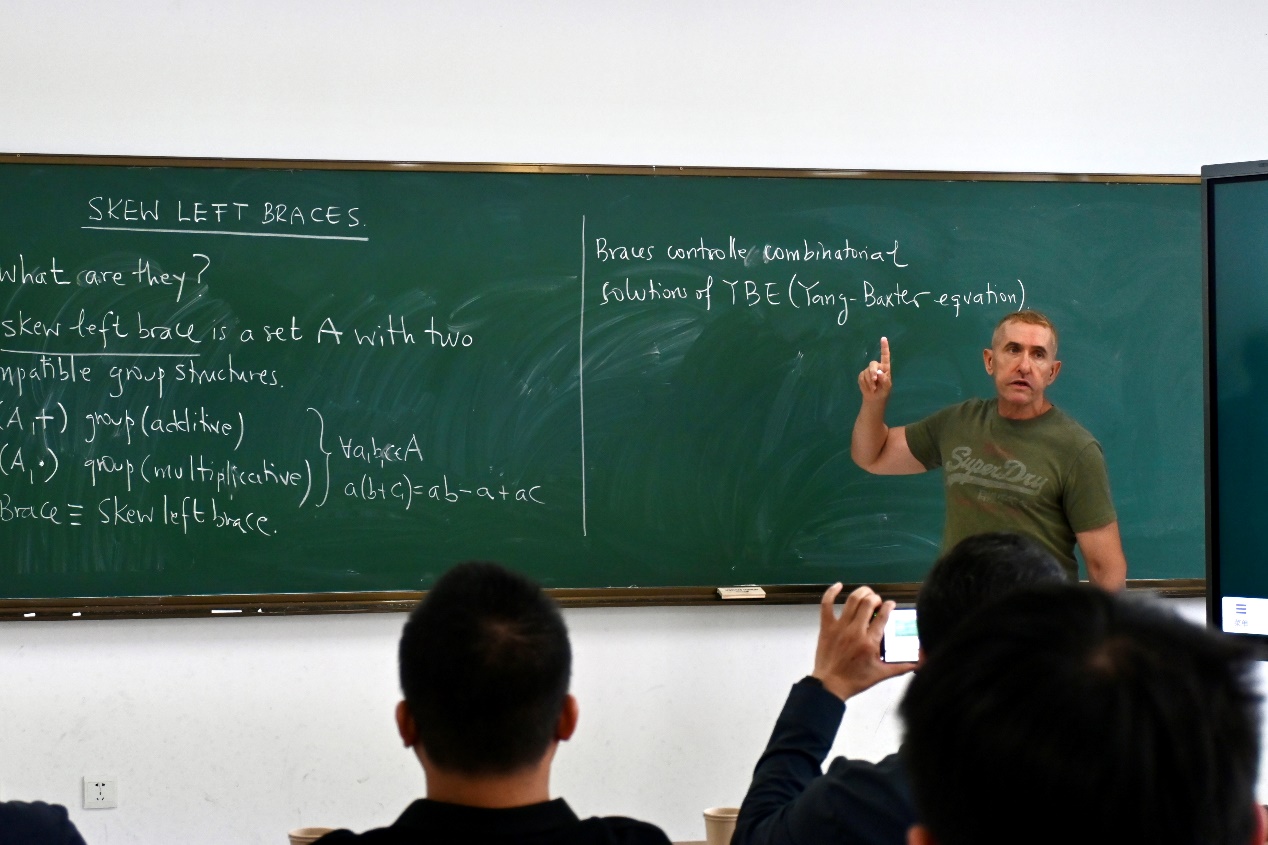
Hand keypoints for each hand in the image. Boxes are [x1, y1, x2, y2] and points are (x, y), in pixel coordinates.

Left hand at [812, 583, 914, 700]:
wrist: (830, 685)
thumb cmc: (856, 680)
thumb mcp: (882, 674)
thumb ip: (902, 666)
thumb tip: (921, 662)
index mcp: (870, 642)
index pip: (883, 616)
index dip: (889, 606)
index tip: (891, 604)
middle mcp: (856, 631)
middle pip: (868, 603)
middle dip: (876, 598)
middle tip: (878, 602)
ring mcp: (839, 627)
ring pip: (852, 600)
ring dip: (861, 593)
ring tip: (867, 593)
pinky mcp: (826, 627)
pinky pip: (826, 605)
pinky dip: (831, 592)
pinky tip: (838, 585)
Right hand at [857, 337, 892, 402]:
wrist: (875, 398)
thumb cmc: (884, 391)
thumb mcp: (887, 387)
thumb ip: (885, 380)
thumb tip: (879, 372)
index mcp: (885, 368)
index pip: (885, 356)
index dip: (884, 347)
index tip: (883, 338)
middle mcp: (877, 367)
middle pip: (873, 364)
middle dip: (872, 372)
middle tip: (874, 380)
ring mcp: (868, 371)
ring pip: (866, 372)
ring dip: (869, 381)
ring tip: (874, 388)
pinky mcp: (862, 375)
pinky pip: (861, 377)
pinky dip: (864, 383)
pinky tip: (869, 388)